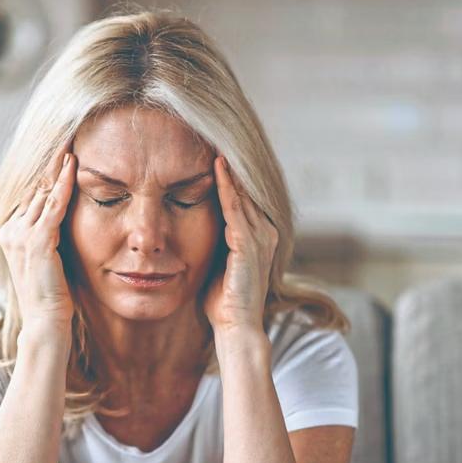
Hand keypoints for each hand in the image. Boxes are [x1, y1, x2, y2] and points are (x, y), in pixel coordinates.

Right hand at [0, 143, 76, 333]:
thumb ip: (49, 236)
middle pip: (34, 189)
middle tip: (67, 138)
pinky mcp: (37, 241)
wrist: (45, 322)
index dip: (45, 175)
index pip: (29, 196)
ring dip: (58, 168)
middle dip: (50, 165)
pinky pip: (53, 204)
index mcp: (9, 234)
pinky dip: (63, 183)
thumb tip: (61, 217)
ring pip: (42, 192)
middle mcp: (10, 230)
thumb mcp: (47, 259)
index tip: (60, 153)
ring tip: (71, 145)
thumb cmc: (51, 296)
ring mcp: (20, 235)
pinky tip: (73, 165)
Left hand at [202, 155, 278, 335]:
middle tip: (214, 134)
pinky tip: (216, 166)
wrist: (236, 328)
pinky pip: (236, 208)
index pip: (244, 198)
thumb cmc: (223, 302)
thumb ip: (216, 242)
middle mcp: (265, 233)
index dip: (230, 175)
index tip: (212, 150)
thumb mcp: (219, 263)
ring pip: (242, 194)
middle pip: (246, 190)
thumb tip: (196, 225)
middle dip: (231, 165)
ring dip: (229, 168)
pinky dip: (226, 186)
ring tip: (215, 141)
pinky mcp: (249, 245)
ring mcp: (260, 238)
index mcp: (259, 237)